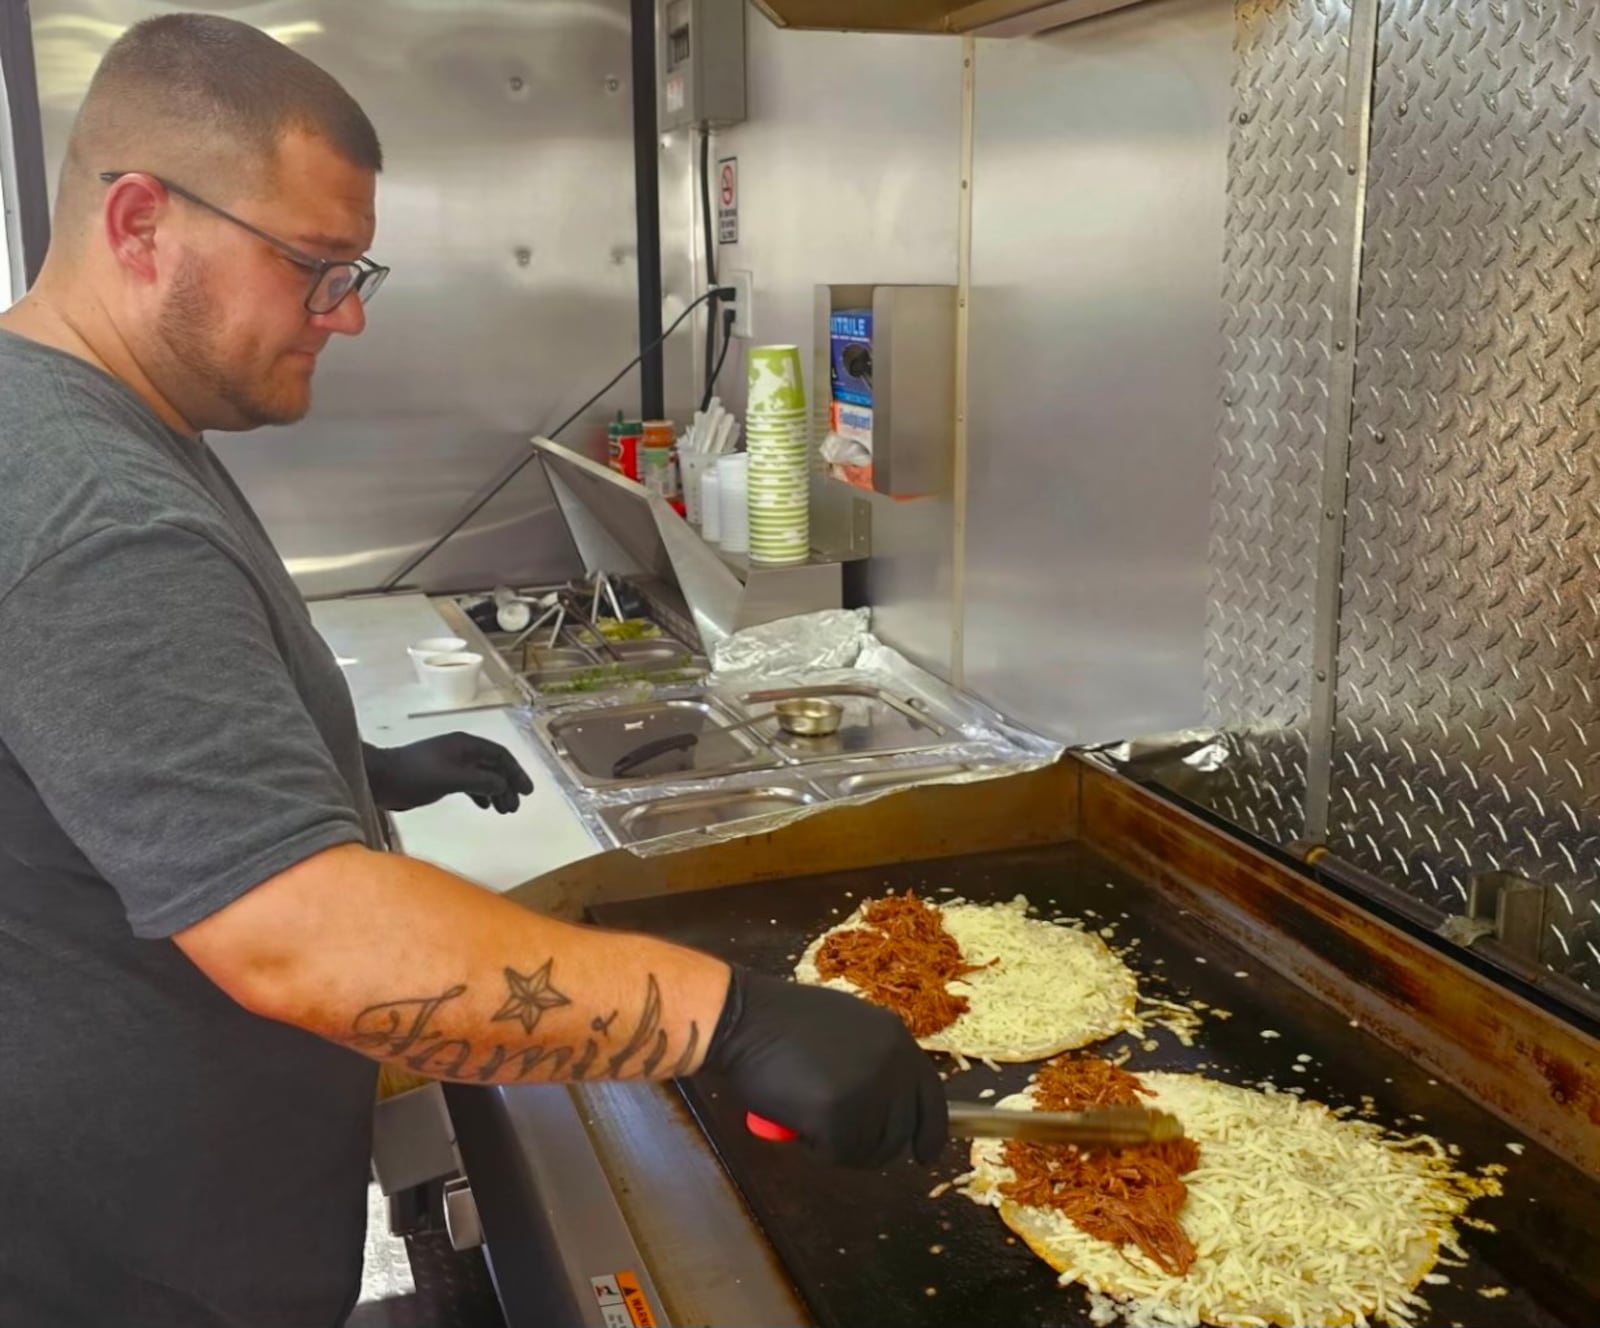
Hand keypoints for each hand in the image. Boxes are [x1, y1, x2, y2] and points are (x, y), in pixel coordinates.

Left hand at [364, 734, 533, 813]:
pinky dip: (480, 795)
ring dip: (495, 792)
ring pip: (483, 777)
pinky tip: (486, 807)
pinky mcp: (443, 777)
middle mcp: (462, 751)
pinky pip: (470, 784)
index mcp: (465, 745)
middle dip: (507, 785)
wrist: (381, 779)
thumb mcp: (451, 778)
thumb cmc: (414, 775)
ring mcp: (452, 764)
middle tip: (514, 807)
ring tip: (504, 811)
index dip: (516, 772)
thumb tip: (504, 786)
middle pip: (493, 766)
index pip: (500, 755)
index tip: (527, 791)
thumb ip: (480, 782)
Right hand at [700, 966, 946, 1168]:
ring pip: (870, 1149)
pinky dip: (815, 1148)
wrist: (742, 1018)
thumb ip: (874, 1060)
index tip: (926, 1155)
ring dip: (841, 1146)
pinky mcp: (837, 1117)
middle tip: (842, 1140)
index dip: (930, 1131)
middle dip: (875, 1147)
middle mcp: (891, 1064)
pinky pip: (838, 1154)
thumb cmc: (783, 1022)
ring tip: (811, 1117)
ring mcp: (866, 1091)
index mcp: (896, 1038)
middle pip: (900, 1132)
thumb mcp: (848, 1027)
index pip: (930, 1097)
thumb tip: (886, 1104)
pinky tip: (797, 1121)